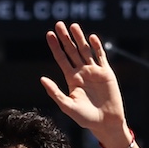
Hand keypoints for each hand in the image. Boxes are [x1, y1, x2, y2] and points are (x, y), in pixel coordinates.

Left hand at [42, 22, 129, 147]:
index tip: (49, 34)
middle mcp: (82, 72)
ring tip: (73, 26)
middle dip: (65, 38)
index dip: (55, 46)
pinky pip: (101, 56)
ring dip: (80, 38)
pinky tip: (91, 37)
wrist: (106, 123)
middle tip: (58, 24)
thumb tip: (41, 79)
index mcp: (72, 79)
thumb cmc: (85, 118)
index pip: (61, 58)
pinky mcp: (106, 72)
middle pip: (72, 50)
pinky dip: (97, 46)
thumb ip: (55, 92)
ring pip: (85, 50)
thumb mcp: (67, 106)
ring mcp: (94, 71)